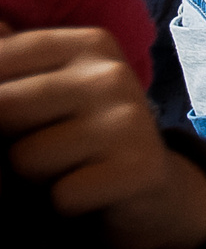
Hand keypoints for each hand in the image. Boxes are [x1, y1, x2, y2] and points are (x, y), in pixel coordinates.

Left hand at [0, 23, 205, 248]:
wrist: (148, 186)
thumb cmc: (81, 133)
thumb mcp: (49, 86)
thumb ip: (10, 57)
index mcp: (88, 44)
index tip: (13, 119)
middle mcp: (111, 74)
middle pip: (4, 108)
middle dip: (8, 139)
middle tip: (42, 144)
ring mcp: (129, 119)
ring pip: (26, 158)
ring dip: (35, 177)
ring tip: (66, 169)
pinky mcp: (138, 168)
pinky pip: (61, 196)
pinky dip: (64, 205)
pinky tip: (87, 191)